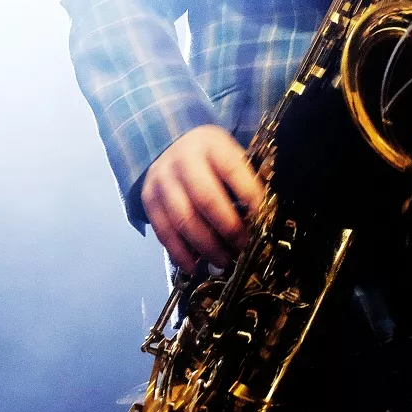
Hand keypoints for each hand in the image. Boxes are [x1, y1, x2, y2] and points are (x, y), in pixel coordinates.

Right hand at [141, 125, 265, 269]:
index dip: (249, 194)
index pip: (233, 169)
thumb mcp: (230, 155)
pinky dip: (180, 253)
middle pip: (206, 199)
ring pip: (183, 219)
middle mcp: (183, 160)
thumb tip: (263, 215)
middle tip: (242, 246)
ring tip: (224, 261)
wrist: (171, 148)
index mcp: (211, 145)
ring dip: (206, 246)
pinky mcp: (148, 200)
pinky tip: (195, 266)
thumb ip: (245, 179)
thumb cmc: (212, 159)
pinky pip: (164, 231)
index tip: (262, 217)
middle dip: (228, 227)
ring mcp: (162, 181)